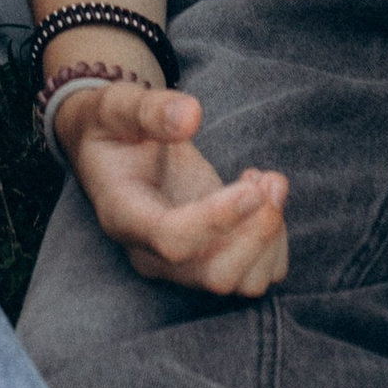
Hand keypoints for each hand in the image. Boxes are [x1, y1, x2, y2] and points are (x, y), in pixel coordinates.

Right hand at [57, 78, 290, 294]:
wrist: (113, 151)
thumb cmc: (113, 128)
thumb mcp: (117, 106)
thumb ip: (149, 109)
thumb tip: (191, 114)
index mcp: (124, 216)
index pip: (172, 239)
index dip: (217, 219)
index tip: (251, 186)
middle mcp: (153, 253)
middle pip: (215, 276)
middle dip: (256, 233)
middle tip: (268, 180)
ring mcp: (184, 263)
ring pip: (243, 282)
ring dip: (270, 235)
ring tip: (269, 180)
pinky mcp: (210, 257)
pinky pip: (256, 273)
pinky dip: (275, 240)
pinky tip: (261, 193)